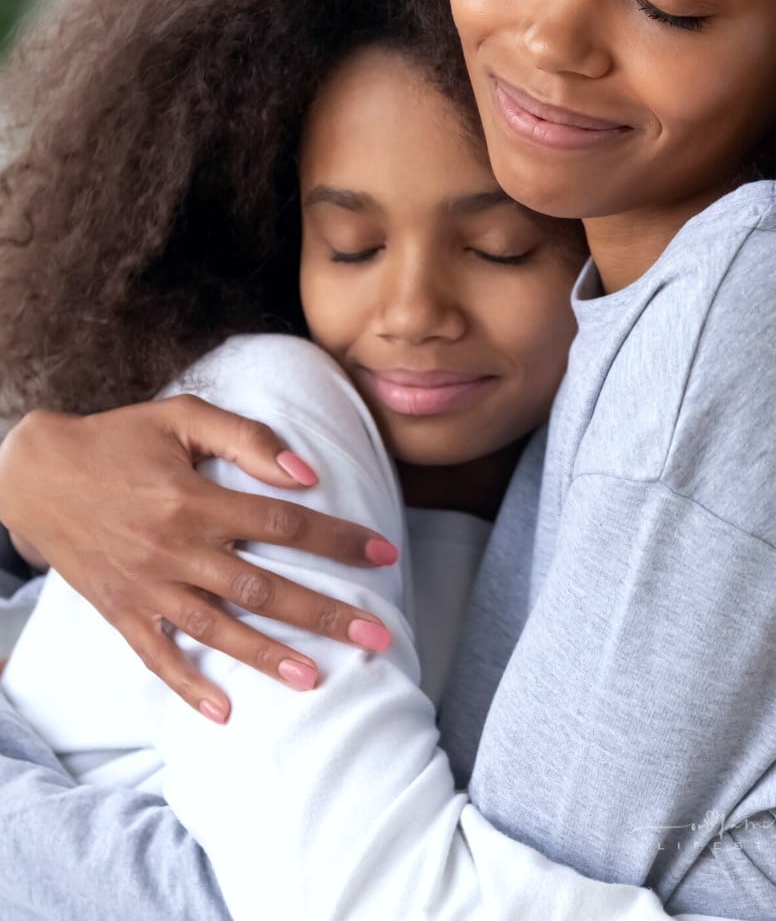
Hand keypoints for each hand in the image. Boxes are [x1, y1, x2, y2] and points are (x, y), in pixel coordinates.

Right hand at [0, 398, 398, 721]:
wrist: (36, 473)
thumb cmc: (119, 438)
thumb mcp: (182, 416)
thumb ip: (247, 438)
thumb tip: (306, 472)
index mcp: (194, 497)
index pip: (283, 521)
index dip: (337, 539)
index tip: (385, 554)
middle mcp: (175, 547)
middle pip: (263, 585)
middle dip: (324, 612)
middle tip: (378, 635)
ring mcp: (147, 586)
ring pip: (218, 628)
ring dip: (269, 657)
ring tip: (319, 678)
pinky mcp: (121, 612)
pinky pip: (158, 657)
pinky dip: (189, 687)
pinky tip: (225, 713)